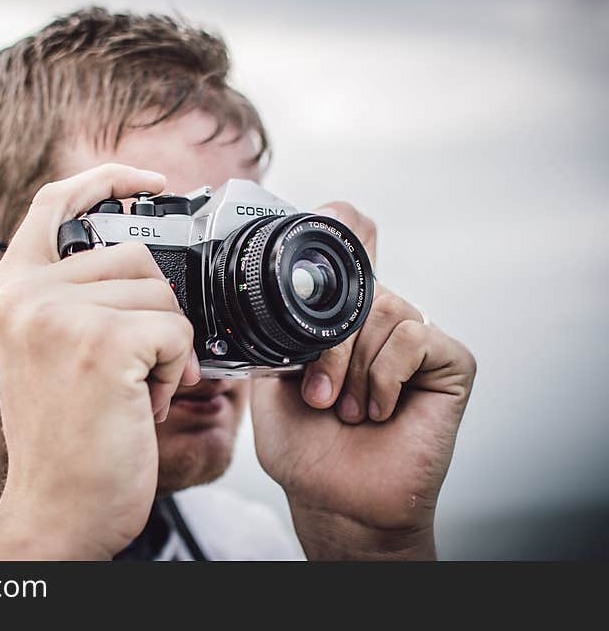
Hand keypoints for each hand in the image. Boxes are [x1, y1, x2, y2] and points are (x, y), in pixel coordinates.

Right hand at [0, 164, 198, 559]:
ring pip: (162, 292)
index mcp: (10, 291)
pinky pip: (176, 328)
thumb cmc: (67, 437)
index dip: (107, 180)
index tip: (152, 183)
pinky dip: (177, 368)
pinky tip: (147, 402)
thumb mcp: (51, 351)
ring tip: (135, 388)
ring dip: (166, 345)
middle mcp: (24, 294)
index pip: (55, 203)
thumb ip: (77, 296)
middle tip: (136, 368)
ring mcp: (58, 315)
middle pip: (134, 255)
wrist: (59, 510)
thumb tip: (145, 252)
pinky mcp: (101, 343)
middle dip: (155, 311)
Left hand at [251, 203, 475, 559]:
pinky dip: (385, 374)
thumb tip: (284, 282)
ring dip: (355, 367)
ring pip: (387, 310)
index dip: (342, 224)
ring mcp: (418, 340)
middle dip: (330, 345)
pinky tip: (378, 410)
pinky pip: (415, 336)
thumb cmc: (304, 445)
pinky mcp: (452, 362)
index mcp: (342, 319)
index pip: (354, 244)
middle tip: (320, 396)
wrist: (335, 500)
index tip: (321, 234)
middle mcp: (381, 321)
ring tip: (346, 409)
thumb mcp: (273, 377)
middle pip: (362, 286)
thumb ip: (280, 330)